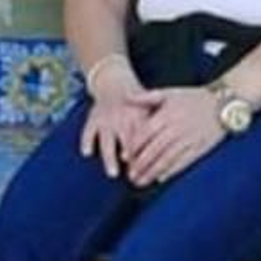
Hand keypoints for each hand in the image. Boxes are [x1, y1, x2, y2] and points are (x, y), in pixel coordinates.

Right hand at [79, 64, 155, 180]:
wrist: (114, 83)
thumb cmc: (138, 104)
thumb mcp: (152, 108)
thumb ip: (159, 129)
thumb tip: (174, 155)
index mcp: (139, 117)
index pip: (144, 139)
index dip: (147, 154)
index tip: (151, 171)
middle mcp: (122, 119)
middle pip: (127, 143)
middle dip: (131, 161)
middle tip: (134, 176)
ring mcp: (106, 120)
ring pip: (107, 141)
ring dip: (110, 158)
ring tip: (113, 173)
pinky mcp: (93, 119)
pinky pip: (87, 131)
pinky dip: (86, 141)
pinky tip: (87, 153)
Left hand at [124, 86, 226, 187]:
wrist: (223, 103)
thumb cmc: (193, 97)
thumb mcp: (169, 92)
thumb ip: (146, 97)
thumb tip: (126, 99)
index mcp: (166, 115)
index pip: (145, 133)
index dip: (134, 147)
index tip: (124, 158)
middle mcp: (177, 128)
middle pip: (154, 149)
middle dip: (140, 164)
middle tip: (130, 176)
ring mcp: (189, 140)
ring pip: (167, 158)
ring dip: (153, 172)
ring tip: (141, 181)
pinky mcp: (201, 148)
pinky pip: (184, 162)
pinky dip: (172, 171)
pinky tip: (161, 179)